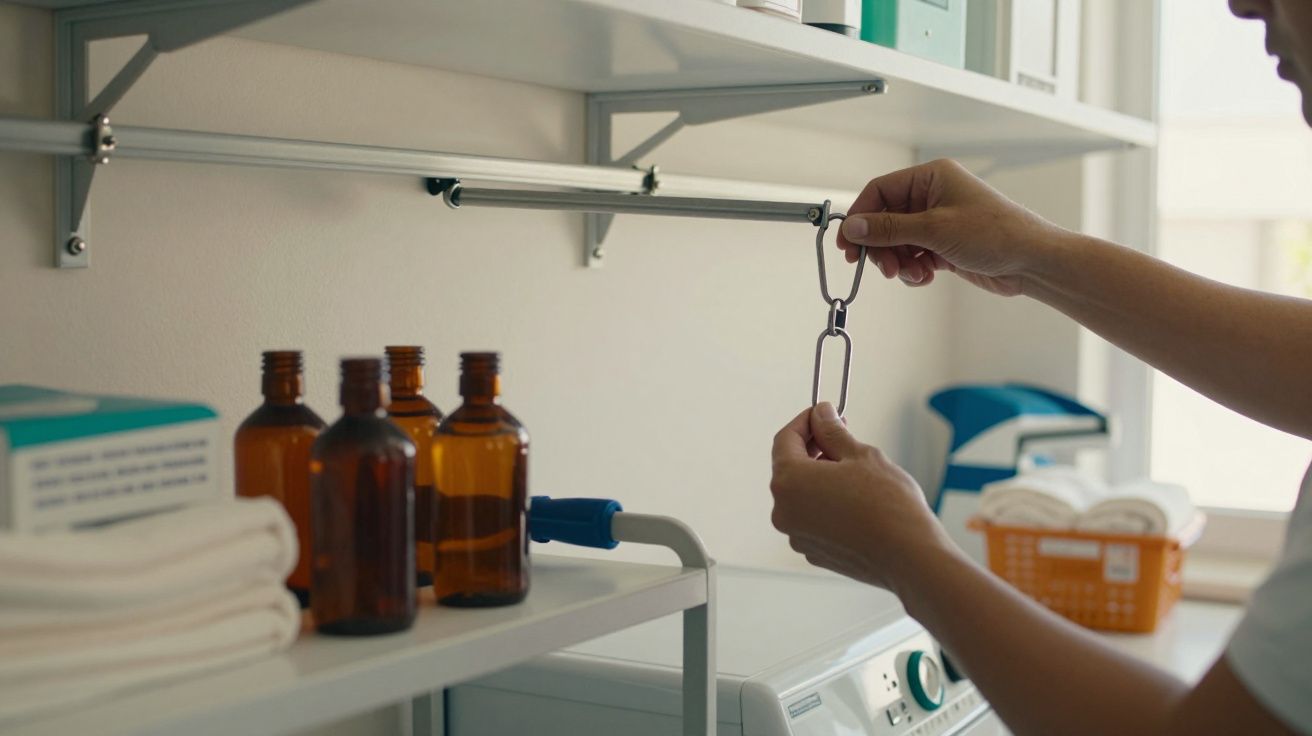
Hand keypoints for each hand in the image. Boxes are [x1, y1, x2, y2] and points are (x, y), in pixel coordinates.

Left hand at [770, 402, 957, 593]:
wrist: (910, 557)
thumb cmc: (888, 507)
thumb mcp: (860, 455)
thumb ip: (832, 432)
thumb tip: (821, 415)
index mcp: (788, 482)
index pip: (785, 439)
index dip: (806, 422)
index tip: (824, 415)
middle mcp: (784, 511)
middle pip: (790, 468)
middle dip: (814, 449)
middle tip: (842, 437)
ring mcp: (797, 535)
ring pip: (803, 495)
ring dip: (821, 478)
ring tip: (855, 473)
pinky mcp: (814, 552)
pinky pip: (813, 518)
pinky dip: (827, 504)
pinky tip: (856, 501)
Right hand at [836, 159, 1068, 295]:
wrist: (1031, 262)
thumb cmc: (995, 234)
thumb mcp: (934, 230)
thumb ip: (888, 229)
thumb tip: (853, 227)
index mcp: (931, 178)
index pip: (880, 191)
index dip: (861, 218)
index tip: (848, 245)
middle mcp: (933, 196)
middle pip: (885, 220)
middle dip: (881, 247)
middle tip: (884, 268)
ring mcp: (938, 221)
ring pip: (897, 241)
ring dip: (898, 261)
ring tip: (911, 274)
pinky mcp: (944, 245)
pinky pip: (913, 255)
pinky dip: (913, 269)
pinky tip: (925, 277)